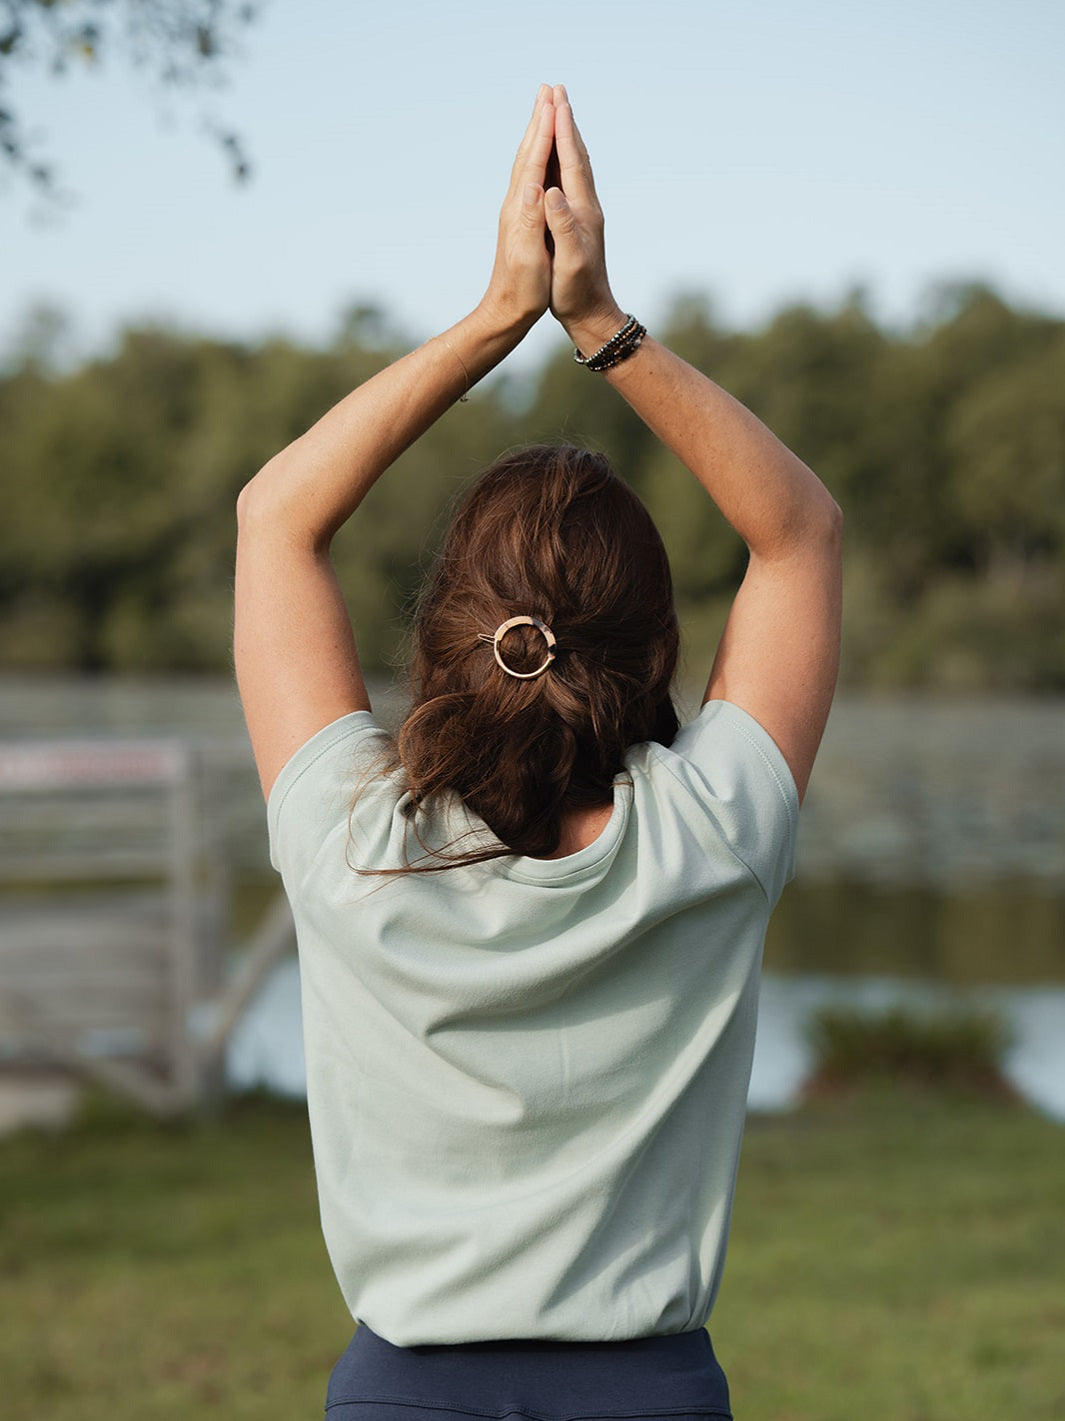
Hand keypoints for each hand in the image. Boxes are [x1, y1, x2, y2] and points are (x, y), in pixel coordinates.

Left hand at [479, 85, 554, 332]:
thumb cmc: (524, 290)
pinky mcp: (521, 221)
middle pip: (528, 153)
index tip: (554, 100)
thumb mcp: (529, 256)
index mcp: (521, 209)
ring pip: (528, 162)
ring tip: (545, 111)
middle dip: (539, 120)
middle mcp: (516, 204)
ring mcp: (517, 211)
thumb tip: (536, 185)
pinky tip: (542, 156)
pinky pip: (531, 177)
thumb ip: (532, 220)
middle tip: (548, 89)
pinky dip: (538, 158)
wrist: (506, 311)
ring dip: (537, 134)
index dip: (545, 130)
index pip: (535, 161)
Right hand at [544, 87, 625, 350]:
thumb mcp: (569, 261)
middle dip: (566, 122)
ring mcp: (584, 214)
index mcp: (582, 212)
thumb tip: (553, 192)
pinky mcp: (579, 223)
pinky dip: (563, 159)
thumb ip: (562, 226)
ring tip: (558, 113)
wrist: (592, 313)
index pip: (571, 162)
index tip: (555, 100)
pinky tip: (558, 157)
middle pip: (576, 155)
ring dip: (566, 136)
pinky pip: (570, 180)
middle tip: (556, 91)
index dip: (563, 130)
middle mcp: (586, 207)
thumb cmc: (576, 292)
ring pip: (575, 165)